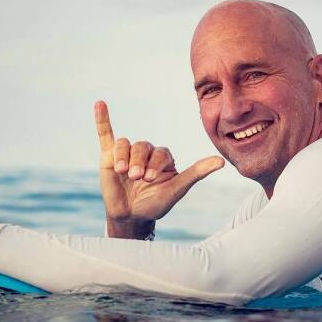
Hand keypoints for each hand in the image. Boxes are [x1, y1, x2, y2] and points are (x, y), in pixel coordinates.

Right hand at [95, 100, 223, 227]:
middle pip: (142, 147)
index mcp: (163, 157)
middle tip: (136, 178)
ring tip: (123, 172)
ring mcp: (127, 153)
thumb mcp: (177, 189)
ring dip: (124, 156)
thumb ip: (196, 173)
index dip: (154, 164)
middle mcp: (146, 152)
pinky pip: (106, 134)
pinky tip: (100, 104)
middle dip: (139, 162)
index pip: (160, 152)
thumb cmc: (156, 204)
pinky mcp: (109, 156)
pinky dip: (102, 119)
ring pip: (125, 144)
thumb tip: (222, 162)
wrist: (132, 217)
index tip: (150, 179)